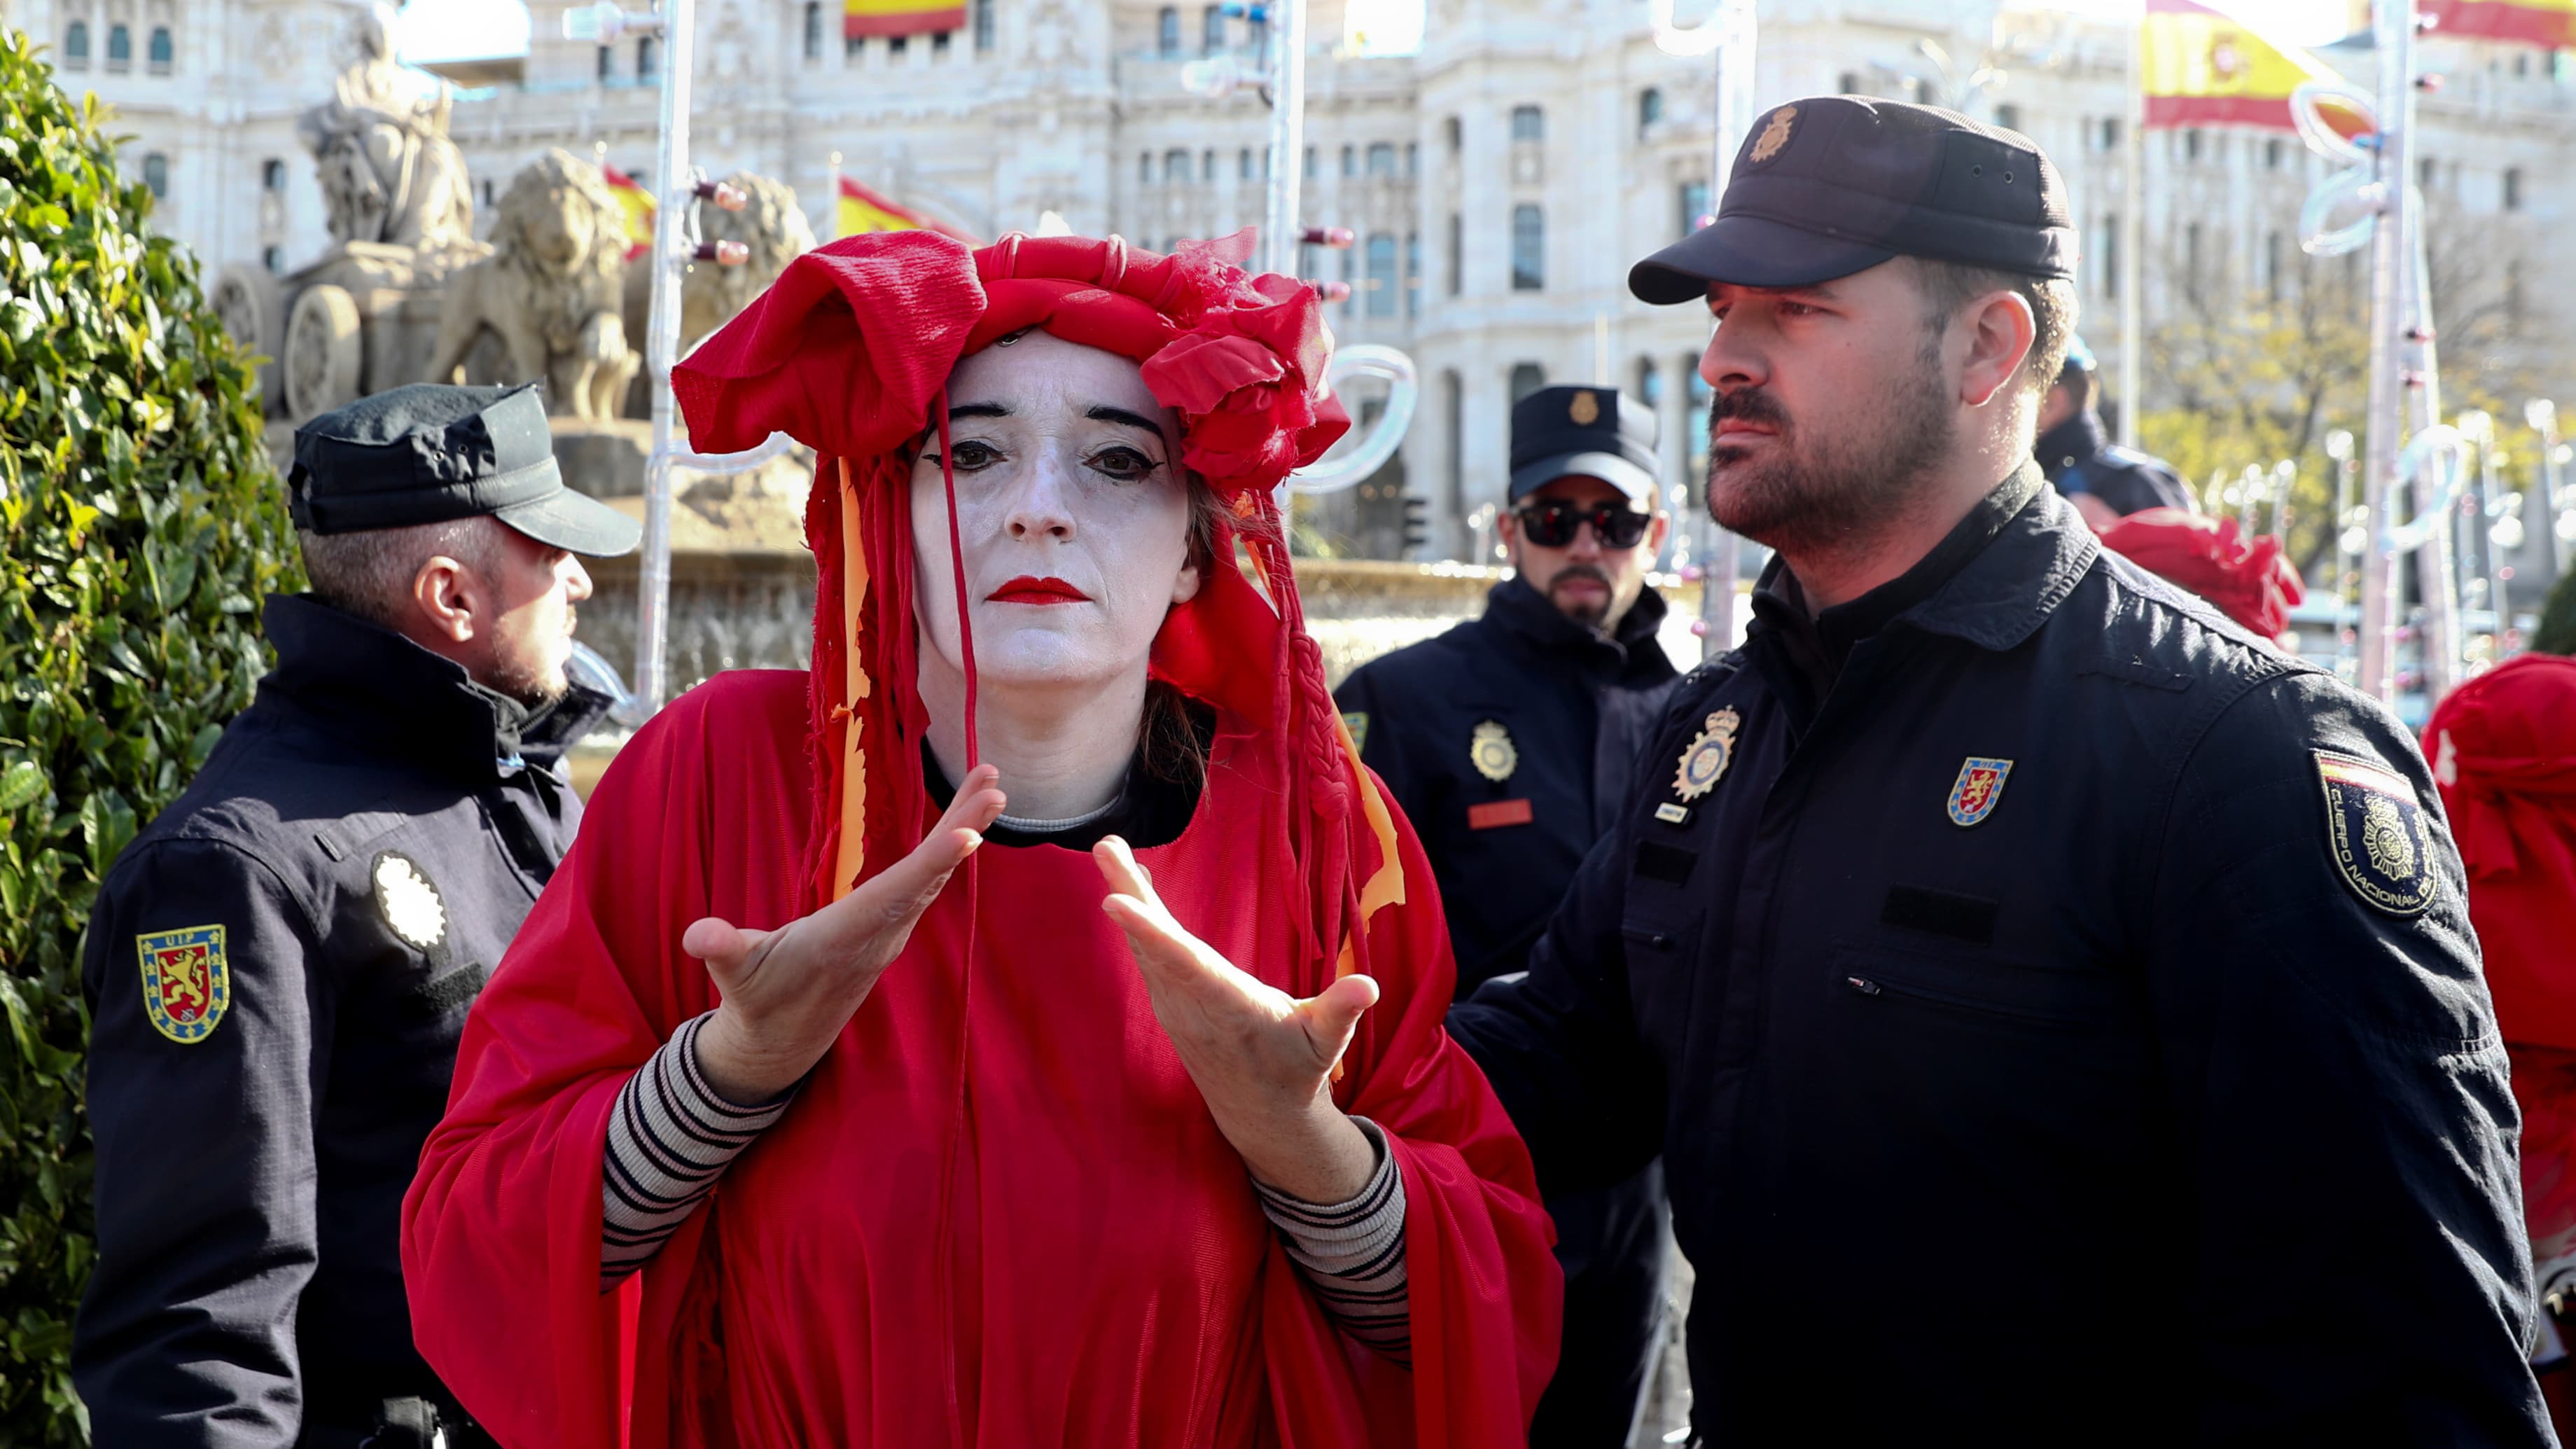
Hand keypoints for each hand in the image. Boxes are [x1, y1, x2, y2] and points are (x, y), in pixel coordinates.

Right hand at [686, 765, 1006, 1103]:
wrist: (781, 1043)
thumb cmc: (756, 1000)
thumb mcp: (733, 976)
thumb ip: (722, 951)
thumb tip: (700, 937)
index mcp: (843, 938)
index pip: (893, 895)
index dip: (931, 864)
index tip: (970, 835)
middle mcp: (878, 934)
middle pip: (928, 876)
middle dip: (962, 829)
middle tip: (995, 785)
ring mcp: (890, 932)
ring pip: (934, 875)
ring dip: (963, 829)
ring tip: (990, 786)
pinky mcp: (890, 928)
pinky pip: (927, 881)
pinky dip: (947, 848)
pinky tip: (964, 823)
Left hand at [1095, 836, 1381, 1202]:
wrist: (1260, 1113)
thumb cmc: (1299, 1069)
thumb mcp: (1326, 1043)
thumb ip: (1341, 1011)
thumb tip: (1367, 987)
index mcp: (1230, 1007)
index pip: (1185, 963)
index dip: (1150, 931)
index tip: (1113, 901)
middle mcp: (1193, 1005)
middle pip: (1155, 943)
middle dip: (1129, 894)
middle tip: (1106, 848)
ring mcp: (1175, 1006)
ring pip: (1146, 946)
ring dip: (1128, 896)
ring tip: (1111, 850)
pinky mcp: (1171, 1003)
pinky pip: (1149, 955)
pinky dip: (1139, 920)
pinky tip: (1132, 888)